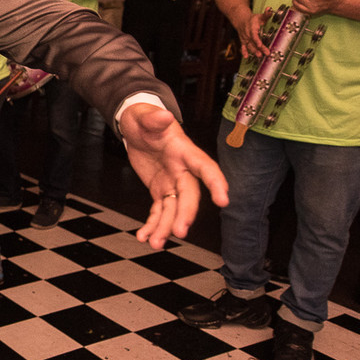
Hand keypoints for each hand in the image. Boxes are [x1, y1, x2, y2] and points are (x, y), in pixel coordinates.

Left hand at [119, 103, 227, 248]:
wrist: (135, 126)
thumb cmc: (142, 118)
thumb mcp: (142, 116)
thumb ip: (153, 119)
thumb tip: (164, 116)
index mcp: (183, 151)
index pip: (204, 167)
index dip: (216, 183)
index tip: (223, 200)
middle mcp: (182, 169)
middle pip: (189, 195)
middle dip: (185, 214)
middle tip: (179, 232)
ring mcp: (171, 182)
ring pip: (173, 208)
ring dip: (165, 227)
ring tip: (154, 243)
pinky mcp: (160, 190)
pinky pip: (159, 211)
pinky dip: (152, 225)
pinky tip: (144, 236)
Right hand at [237, 6, 273, 58]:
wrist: (241, 20)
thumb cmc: (252, 19)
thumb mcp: (260, 16)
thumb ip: (266, 14)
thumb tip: (270, 10)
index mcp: (252, 27)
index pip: (254, 35)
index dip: (257, 40)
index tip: (260, 44)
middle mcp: (247, 34)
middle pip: (253, 42)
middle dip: (259, 48)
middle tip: (265, 53)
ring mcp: (245, 38)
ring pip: (249, 46)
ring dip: (253, 51)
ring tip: (259, 56)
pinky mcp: (243, 41)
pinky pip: (243, 47)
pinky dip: (244, 52)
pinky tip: (246, 57)